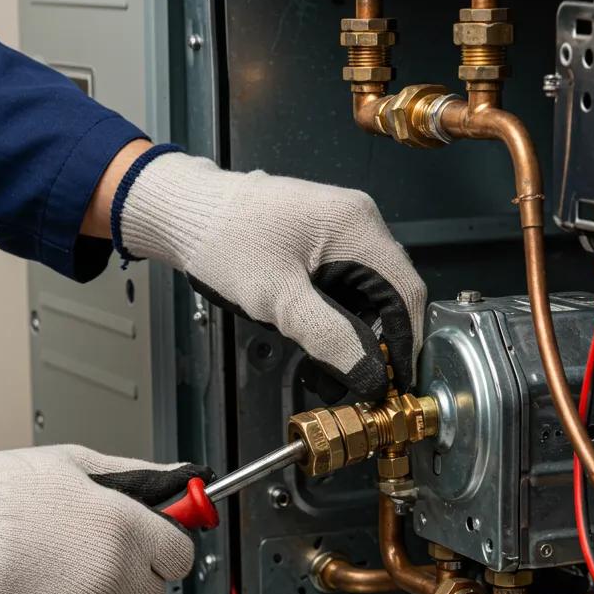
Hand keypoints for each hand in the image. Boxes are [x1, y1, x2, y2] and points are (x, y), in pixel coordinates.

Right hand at [0, 446, 208, 593]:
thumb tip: (176, 479)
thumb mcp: (73, 464)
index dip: (163, 549)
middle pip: (151, 592)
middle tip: (88, 556)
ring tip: (53, 573)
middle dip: (129, 577)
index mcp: (126, 528)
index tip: (150, 546)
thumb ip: (134, 476)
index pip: (180, 555)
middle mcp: (116, 575)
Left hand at [114, 151, 425, 400]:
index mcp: (357, 226)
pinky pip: (347, 282)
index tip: (398, 380)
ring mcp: (341, 227)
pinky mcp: (322, 238)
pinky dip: (341, 314)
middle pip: (392, 292)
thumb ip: (329, 337)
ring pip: (369, 290)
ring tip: (339, 367)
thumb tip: (371, 374)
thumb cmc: (225, 243)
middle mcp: (358, 221)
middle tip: (366, 381)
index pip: (407, 292)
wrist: (186, 212)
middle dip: (382, 340)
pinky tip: (323, 339)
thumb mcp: (279, 300)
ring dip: (360, 330)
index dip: (408, 342)